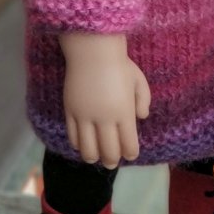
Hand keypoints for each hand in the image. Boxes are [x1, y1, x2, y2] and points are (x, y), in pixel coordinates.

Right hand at [59, 32, 149, 167]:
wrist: (92, 51)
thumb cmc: (119, 64)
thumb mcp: (139, 80)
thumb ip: (143, 100)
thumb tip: (141, 117)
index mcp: (124, 113)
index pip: (128, 144)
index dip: (130, 153)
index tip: (130, 154)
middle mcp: (105, 119)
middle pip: (108, 152)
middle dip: (112, 160)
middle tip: (113, 161)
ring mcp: (85, 117)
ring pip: (88, 150)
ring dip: (93, 157)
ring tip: (96, 157)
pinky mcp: (70, 112)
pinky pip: (73, 137)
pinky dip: (79, 145)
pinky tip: (83, 144)